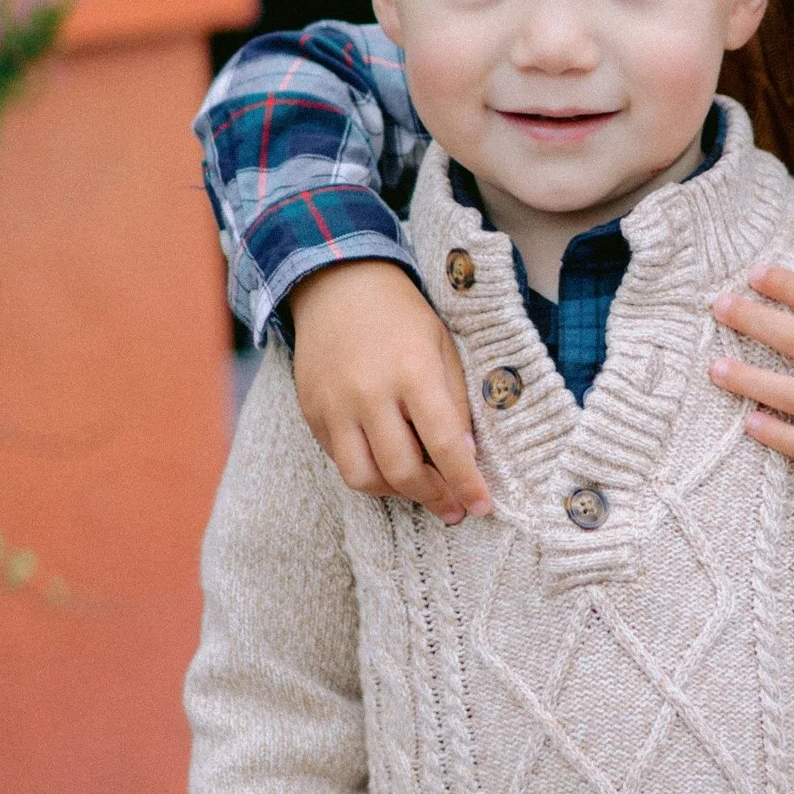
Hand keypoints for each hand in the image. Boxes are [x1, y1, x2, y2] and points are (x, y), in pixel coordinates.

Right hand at [290, 260, 489, 524]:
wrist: (337, 284)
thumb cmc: (401, 316)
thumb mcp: (443, 347)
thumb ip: (454, 401)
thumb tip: (464, 457)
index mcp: (413, 372)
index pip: (446, 444)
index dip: (466, 483)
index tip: (481, 507)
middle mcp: (370, 393)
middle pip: (402, 472)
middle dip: (433, 498)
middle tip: (452, 509)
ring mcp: (334, 406)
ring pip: (363, 478)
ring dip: (396, 494)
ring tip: (419, 488)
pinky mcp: (312, 412)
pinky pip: (340, 460)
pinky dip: (368, 471)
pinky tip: (387, 463)